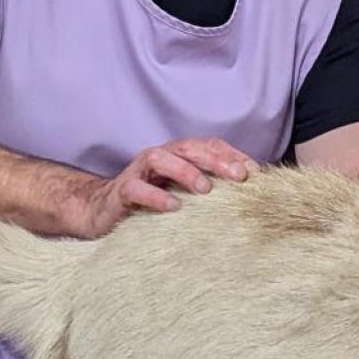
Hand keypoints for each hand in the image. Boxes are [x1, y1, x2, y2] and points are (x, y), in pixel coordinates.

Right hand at [75, 137, 257, 237]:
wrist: (102, 212)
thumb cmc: (150, 201)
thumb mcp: (182, 194)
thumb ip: (208, 189)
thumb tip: (247, 195)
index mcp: (178, 156)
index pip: (209, 146)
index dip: (233, 155)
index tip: (256, 172)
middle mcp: (160, 157)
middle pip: (189, 147)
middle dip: (216, 159)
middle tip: (239, 176)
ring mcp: (138, 171)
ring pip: (160, 158)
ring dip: (185, 171)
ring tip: (205, 189)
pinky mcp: (121, 191)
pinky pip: (136, 188)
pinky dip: (156, 196)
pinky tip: (173, 207)